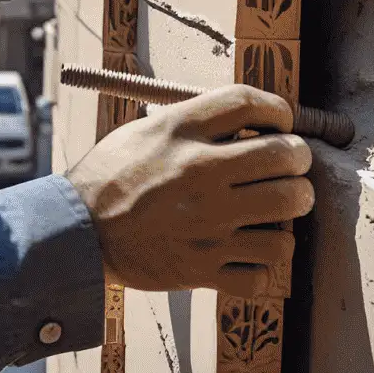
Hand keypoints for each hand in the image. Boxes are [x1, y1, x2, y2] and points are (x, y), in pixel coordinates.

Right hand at [66, 85, 314, 297]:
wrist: (76, 230)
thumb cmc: (111, 176)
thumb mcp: (144, 131)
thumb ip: (193, 123)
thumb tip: (249, 124)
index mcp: (179, 132)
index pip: (251, 103)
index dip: (279, 109)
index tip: (281, 122)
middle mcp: (198, 172)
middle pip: (286, 156)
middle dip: (298, 159)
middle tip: (289, 166)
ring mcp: (205, 223)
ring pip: (289, 213)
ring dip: (288, 212)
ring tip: (271, 210)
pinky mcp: (204, 267)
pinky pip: (266, 269)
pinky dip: (263, 263)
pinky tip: (247, 250)